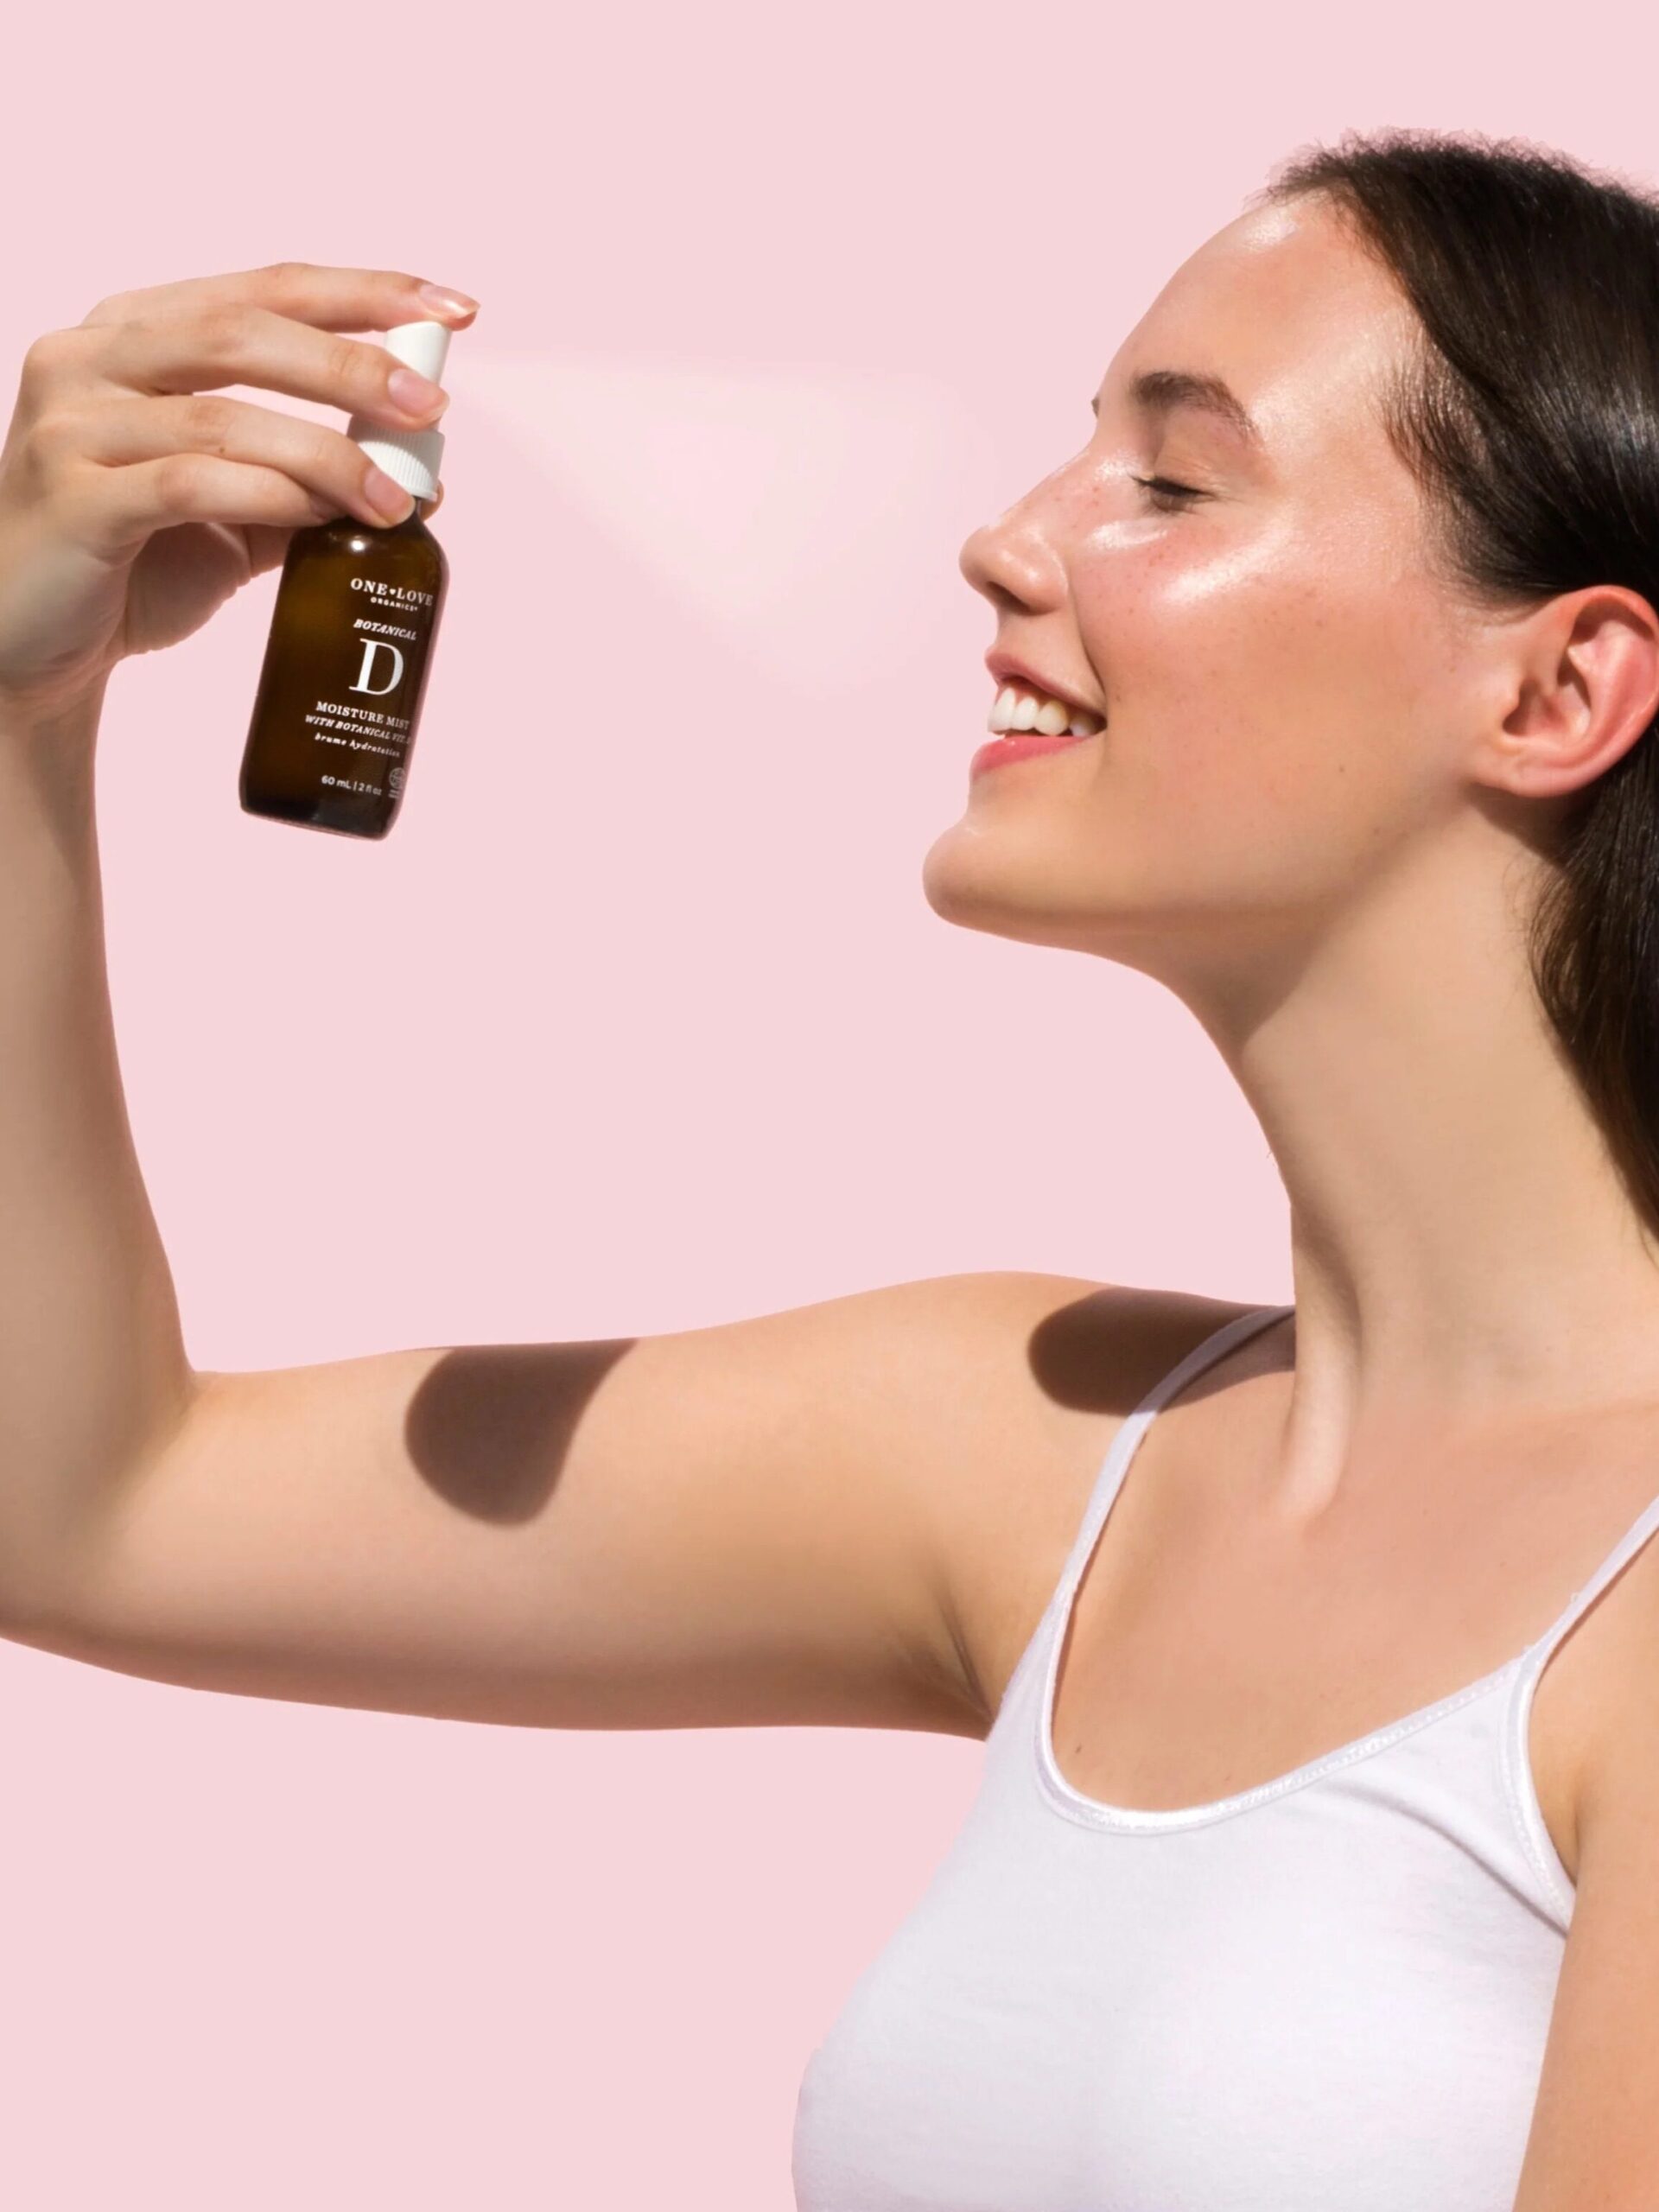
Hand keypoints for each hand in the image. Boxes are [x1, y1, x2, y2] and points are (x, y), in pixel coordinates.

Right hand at [0, 262, 476, 724]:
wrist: (36, 647)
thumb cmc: (134, 566)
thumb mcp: (232, 510)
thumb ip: (305, 479)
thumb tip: (418, 478)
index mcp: (133, 334)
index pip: (261, 287)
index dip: (362, 291)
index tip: (452, 308)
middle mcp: (90, 359)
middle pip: (240, 329)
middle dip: (350, 362)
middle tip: (429, 407)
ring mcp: (71, 424)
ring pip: (222, 414)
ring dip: (327, 452)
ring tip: (396, 497)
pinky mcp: (72, 497)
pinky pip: (189, 483)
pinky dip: (269, 496)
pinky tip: (323, 517)